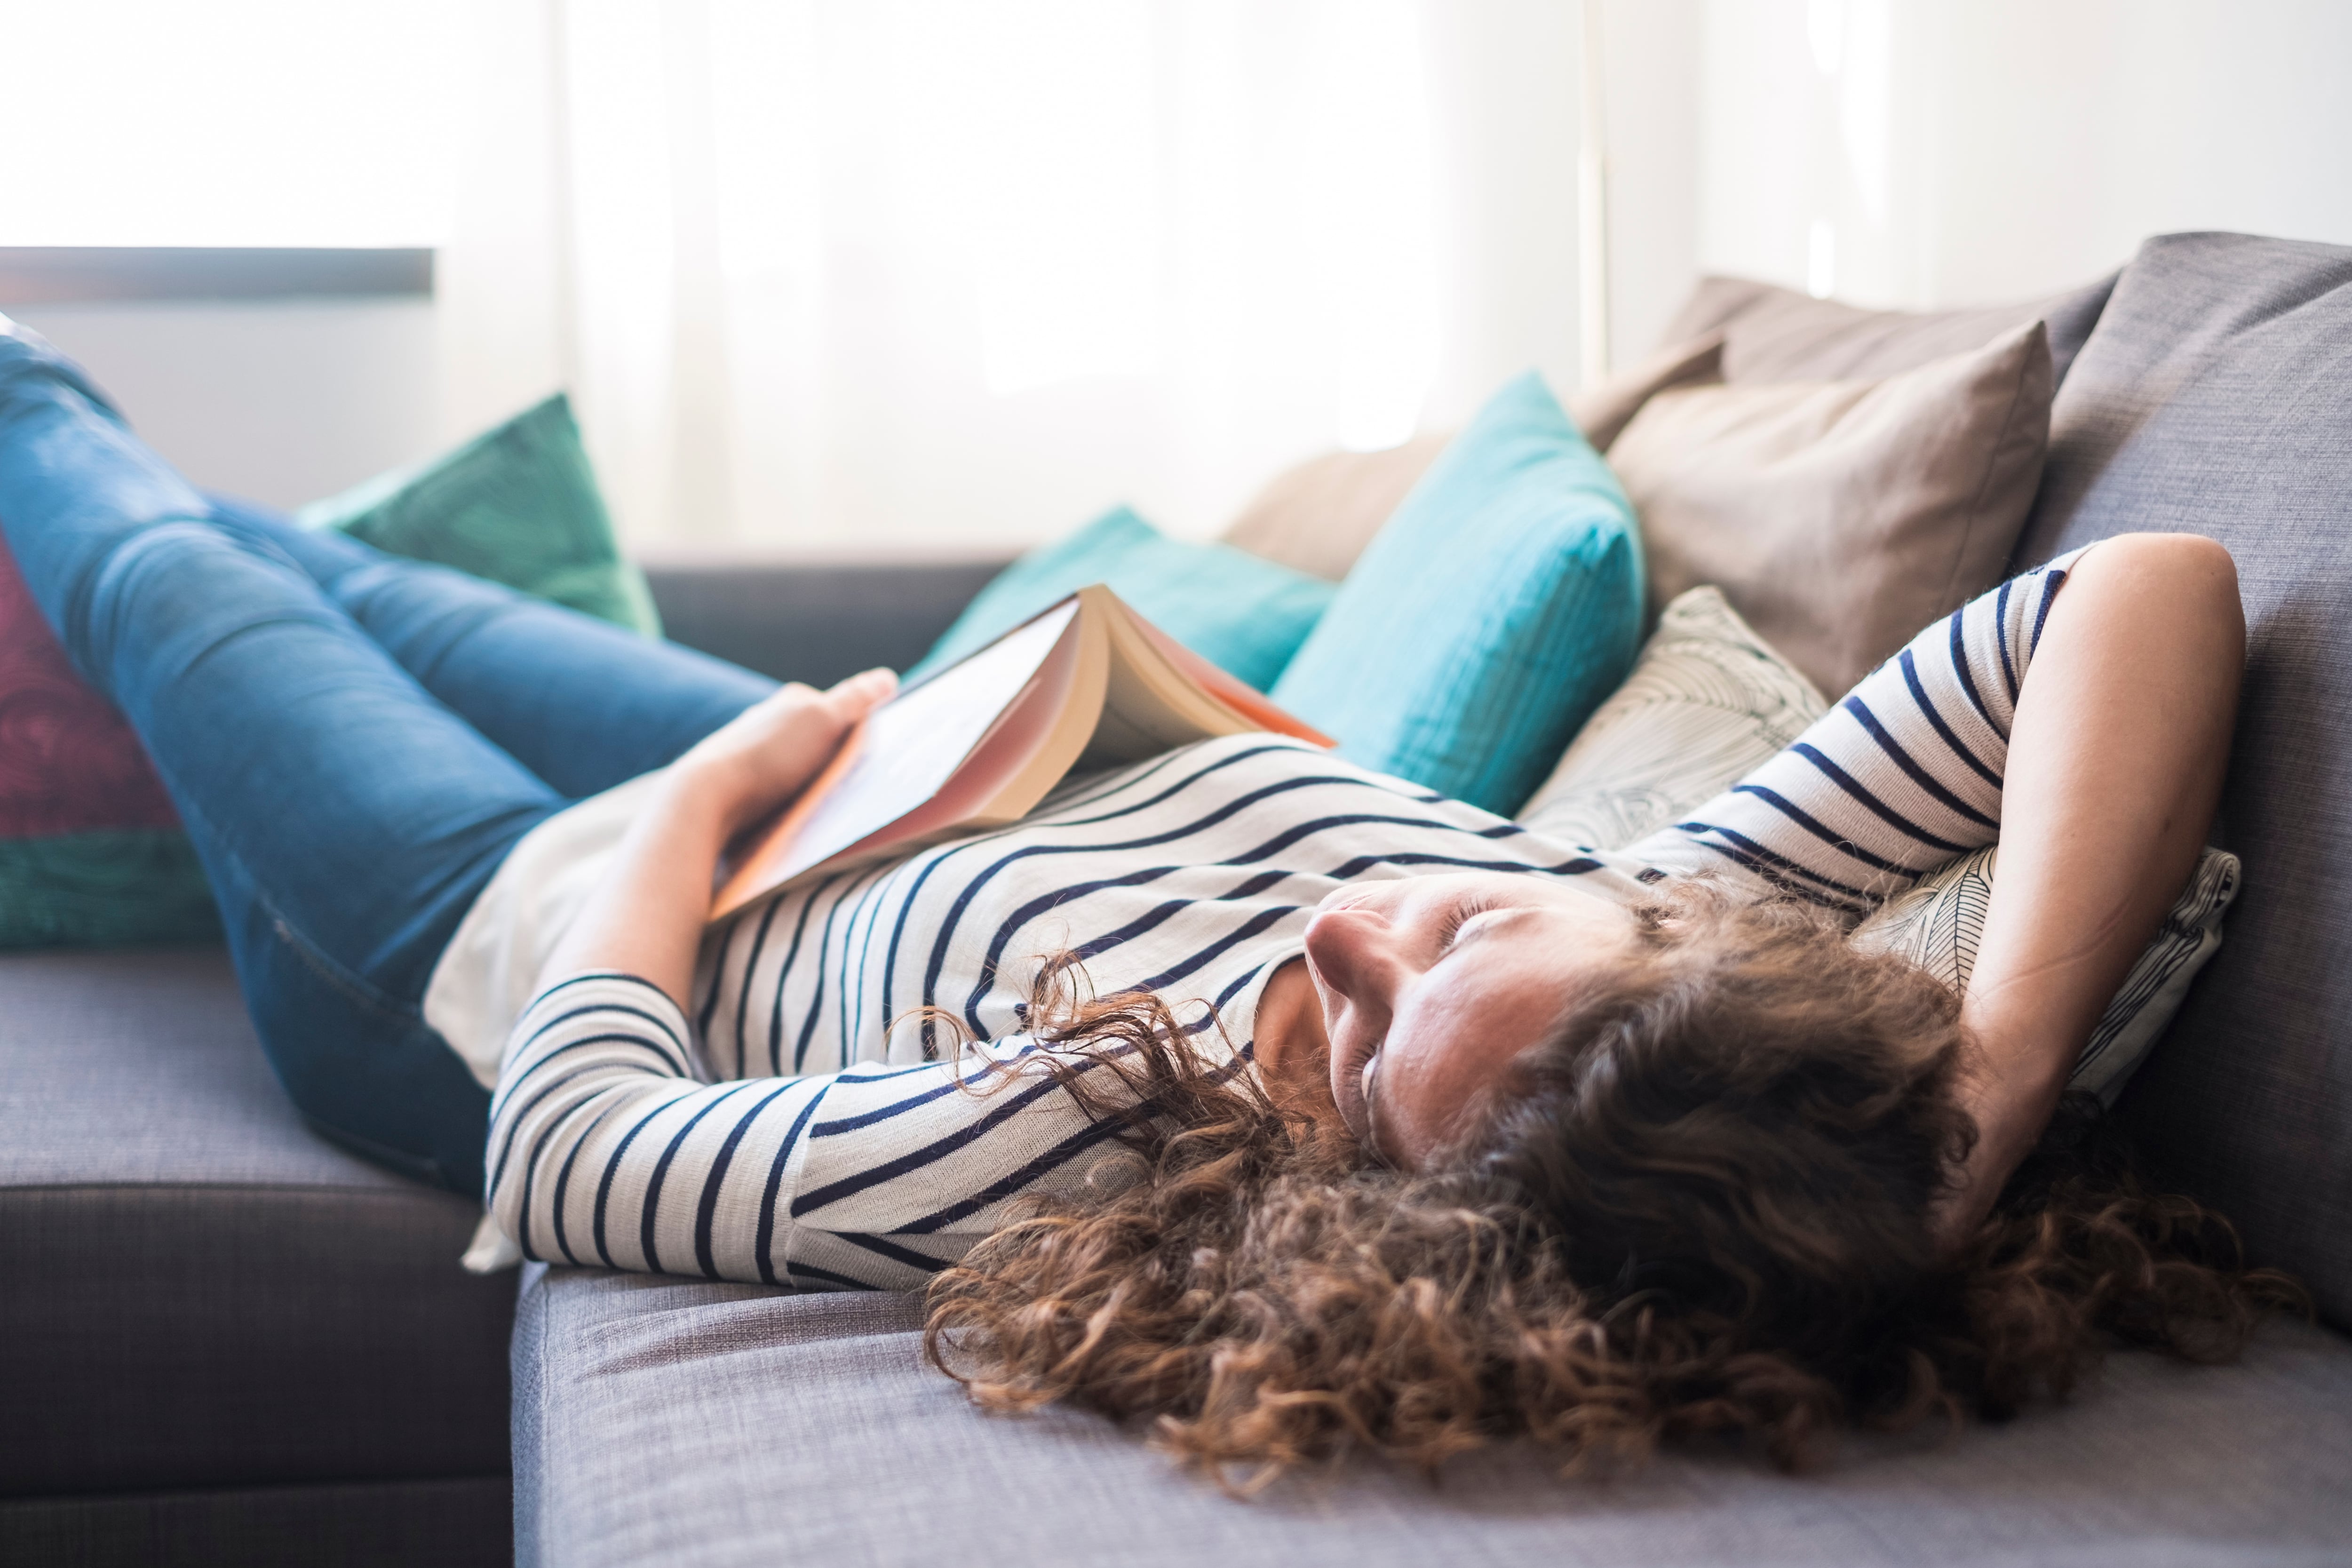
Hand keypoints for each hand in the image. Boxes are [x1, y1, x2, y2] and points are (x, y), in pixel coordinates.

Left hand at [672, 668, 897, 839]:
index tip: (873, 756)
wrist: (704, 801)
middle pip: (810, 741)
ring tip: (825, 810)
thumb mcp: (823, 721)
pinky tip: (790, 822)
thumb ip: (855, 699)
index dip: (856, 731)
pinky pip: (768, 795)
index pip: (833, 710)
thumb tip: (886, 678)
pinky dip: (784, 804)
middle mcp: (762, 725)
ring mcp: (743, 758)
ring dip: (806, 785)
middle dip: (830, 758)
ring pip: (788, 769)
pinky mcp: (731, 791)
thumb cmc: (768, 759)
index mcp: (786, 704)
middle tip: (856, 786)